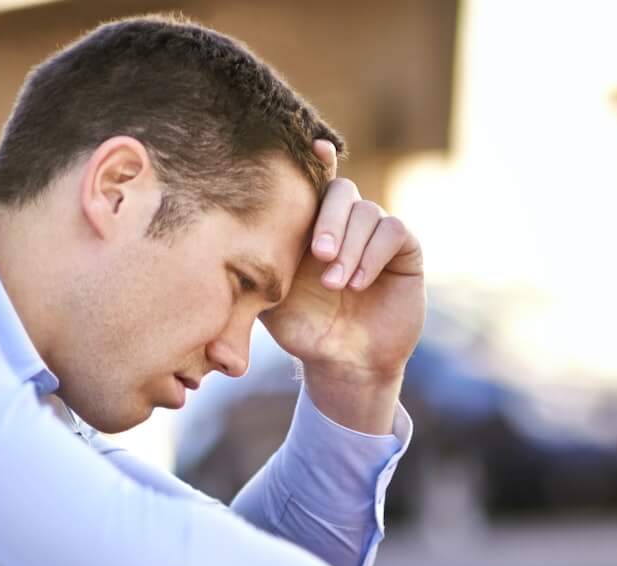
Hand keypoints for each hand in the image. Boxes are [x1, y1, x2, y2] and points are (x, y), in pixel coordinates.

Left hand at [260, 140, 424, 400]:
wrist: (342, 365)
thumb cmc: (302, 329)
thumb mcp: (267, 293)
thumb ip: (251, 262)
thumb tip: (212, 240)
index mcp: (313, 223)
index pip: (316, 180)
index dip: (317, 160)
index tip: (315, 148)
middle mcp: (347, 222)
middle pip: (342, 191)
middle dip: (330, 220)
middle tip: (318, 254)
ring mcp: (377, 234)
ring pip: (368, 212)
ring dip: (350, 247)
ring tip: (335, 283)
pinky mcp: (404, 250)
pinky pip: (392, 230)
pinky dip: (373, 253)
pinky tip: (357, 282)